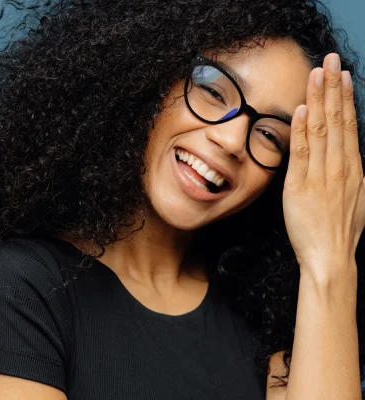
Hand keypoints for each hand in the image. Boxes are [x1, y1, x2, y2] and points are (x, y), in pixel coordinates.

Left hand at [282, 53, 364, 276]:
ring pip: (320, 130)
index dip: (345, 98)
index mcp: (353, 168)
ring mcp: (321, 175)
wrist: (330, 258)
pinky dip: (300, 131)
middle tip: (330, 60)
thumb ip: (350, 176)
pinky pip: (302, 153)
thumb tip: (349, 159)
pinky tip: (300, 110)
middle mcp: (340, 166)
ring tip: (317, 74)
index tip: (342, 76)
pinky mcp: (301, 186)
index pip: (348, 125)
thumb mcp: (355, 199)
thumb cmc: (340, 231)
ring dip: (317, 100)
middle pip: (336, 120)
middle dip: (332, 88)